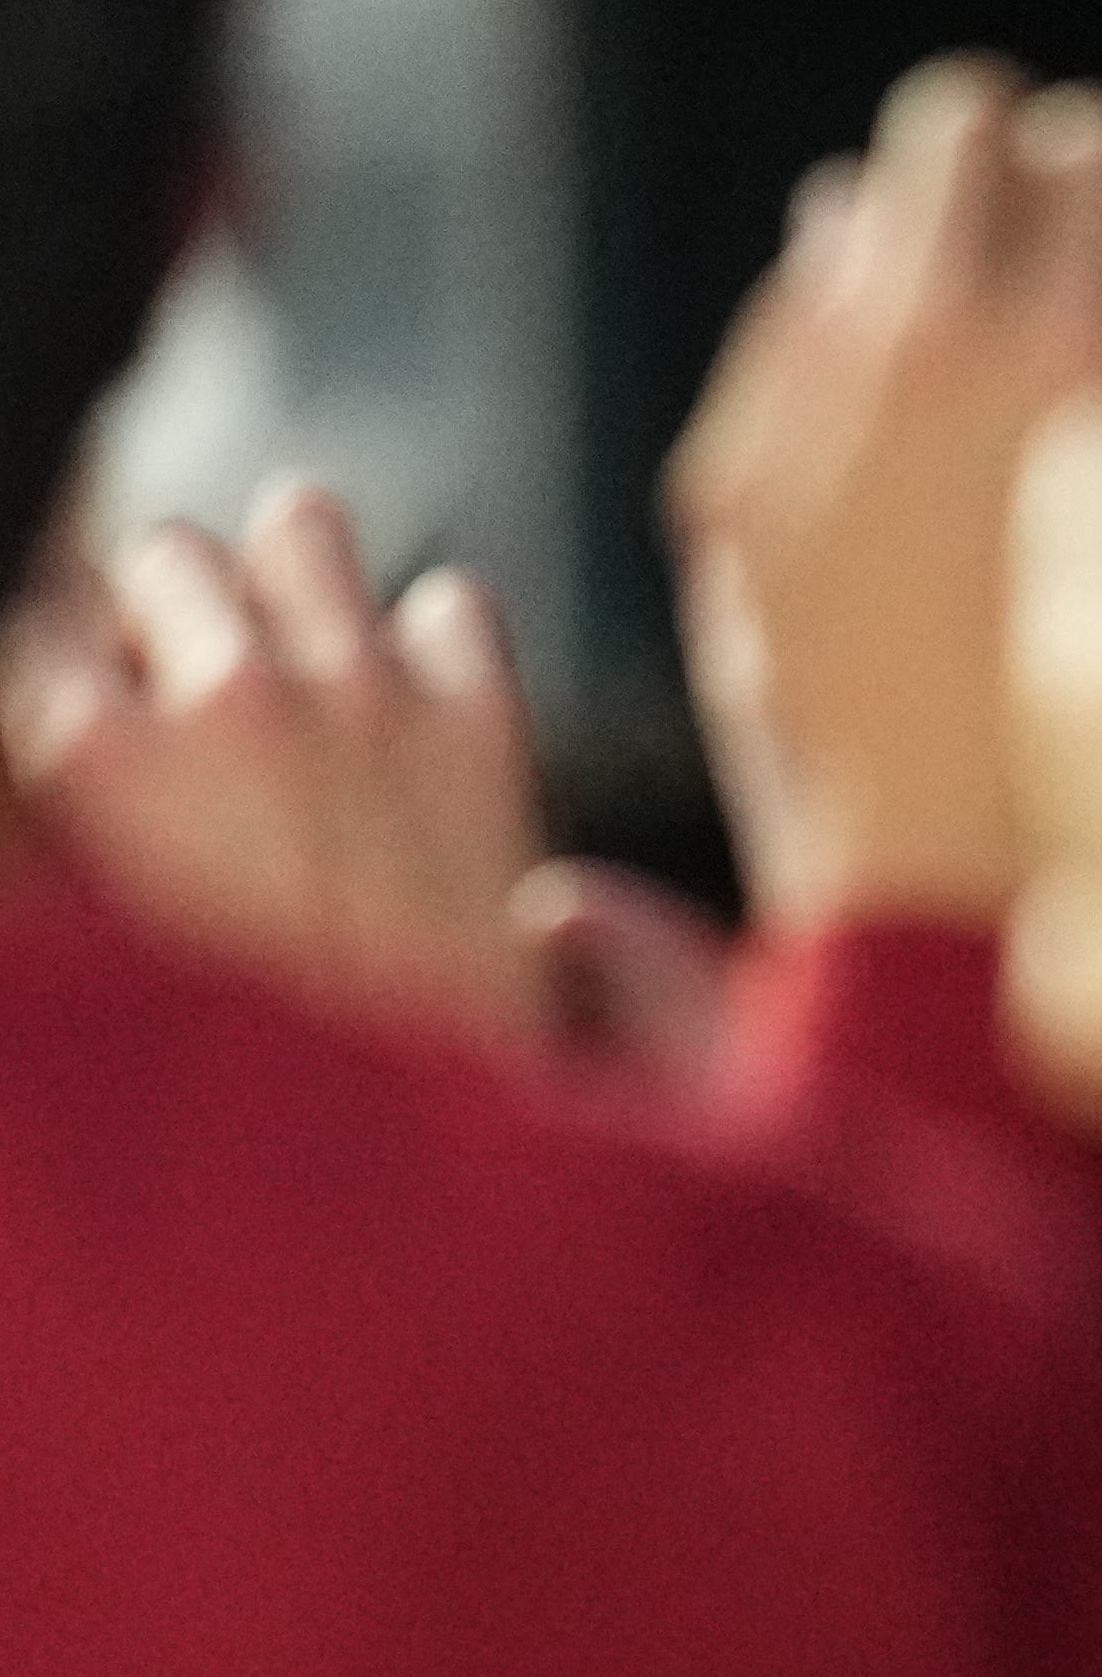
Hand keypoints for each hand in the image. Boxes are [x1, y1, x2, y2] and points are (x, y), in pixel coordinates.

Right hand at [5, 484, 549, 1045]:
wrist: (435, 1154)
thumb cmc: (243, 1078)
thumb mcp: (110, 952)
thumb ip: (72, 830)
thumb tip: (71, 765)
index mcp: (103, 754)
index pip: (45, 620)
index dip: (82, 674)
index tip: (110, 727)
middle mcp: (226, 692)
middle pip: (166, 553)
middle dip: (177, 615)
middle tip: (204, 701)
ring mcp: (361, 690)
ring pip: (302, 522)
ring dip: (297, 582)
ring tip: (307, 666)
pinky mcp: (480, 714)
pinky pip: (454, 606)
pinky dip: (440, 656)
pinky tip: (427, 728)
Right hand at [667, 60, 1101, 936]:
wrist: (989, 881)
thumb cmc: (845, 730)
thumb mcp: (748, 535)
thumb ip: (787, 359)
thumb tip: (845, 212)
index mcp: (909, 323)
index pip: (967, 118)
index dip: (977, 154)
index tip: (989, 210)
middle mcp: (1057, 324)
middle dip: (1091, 181)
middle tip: (1089, 254)